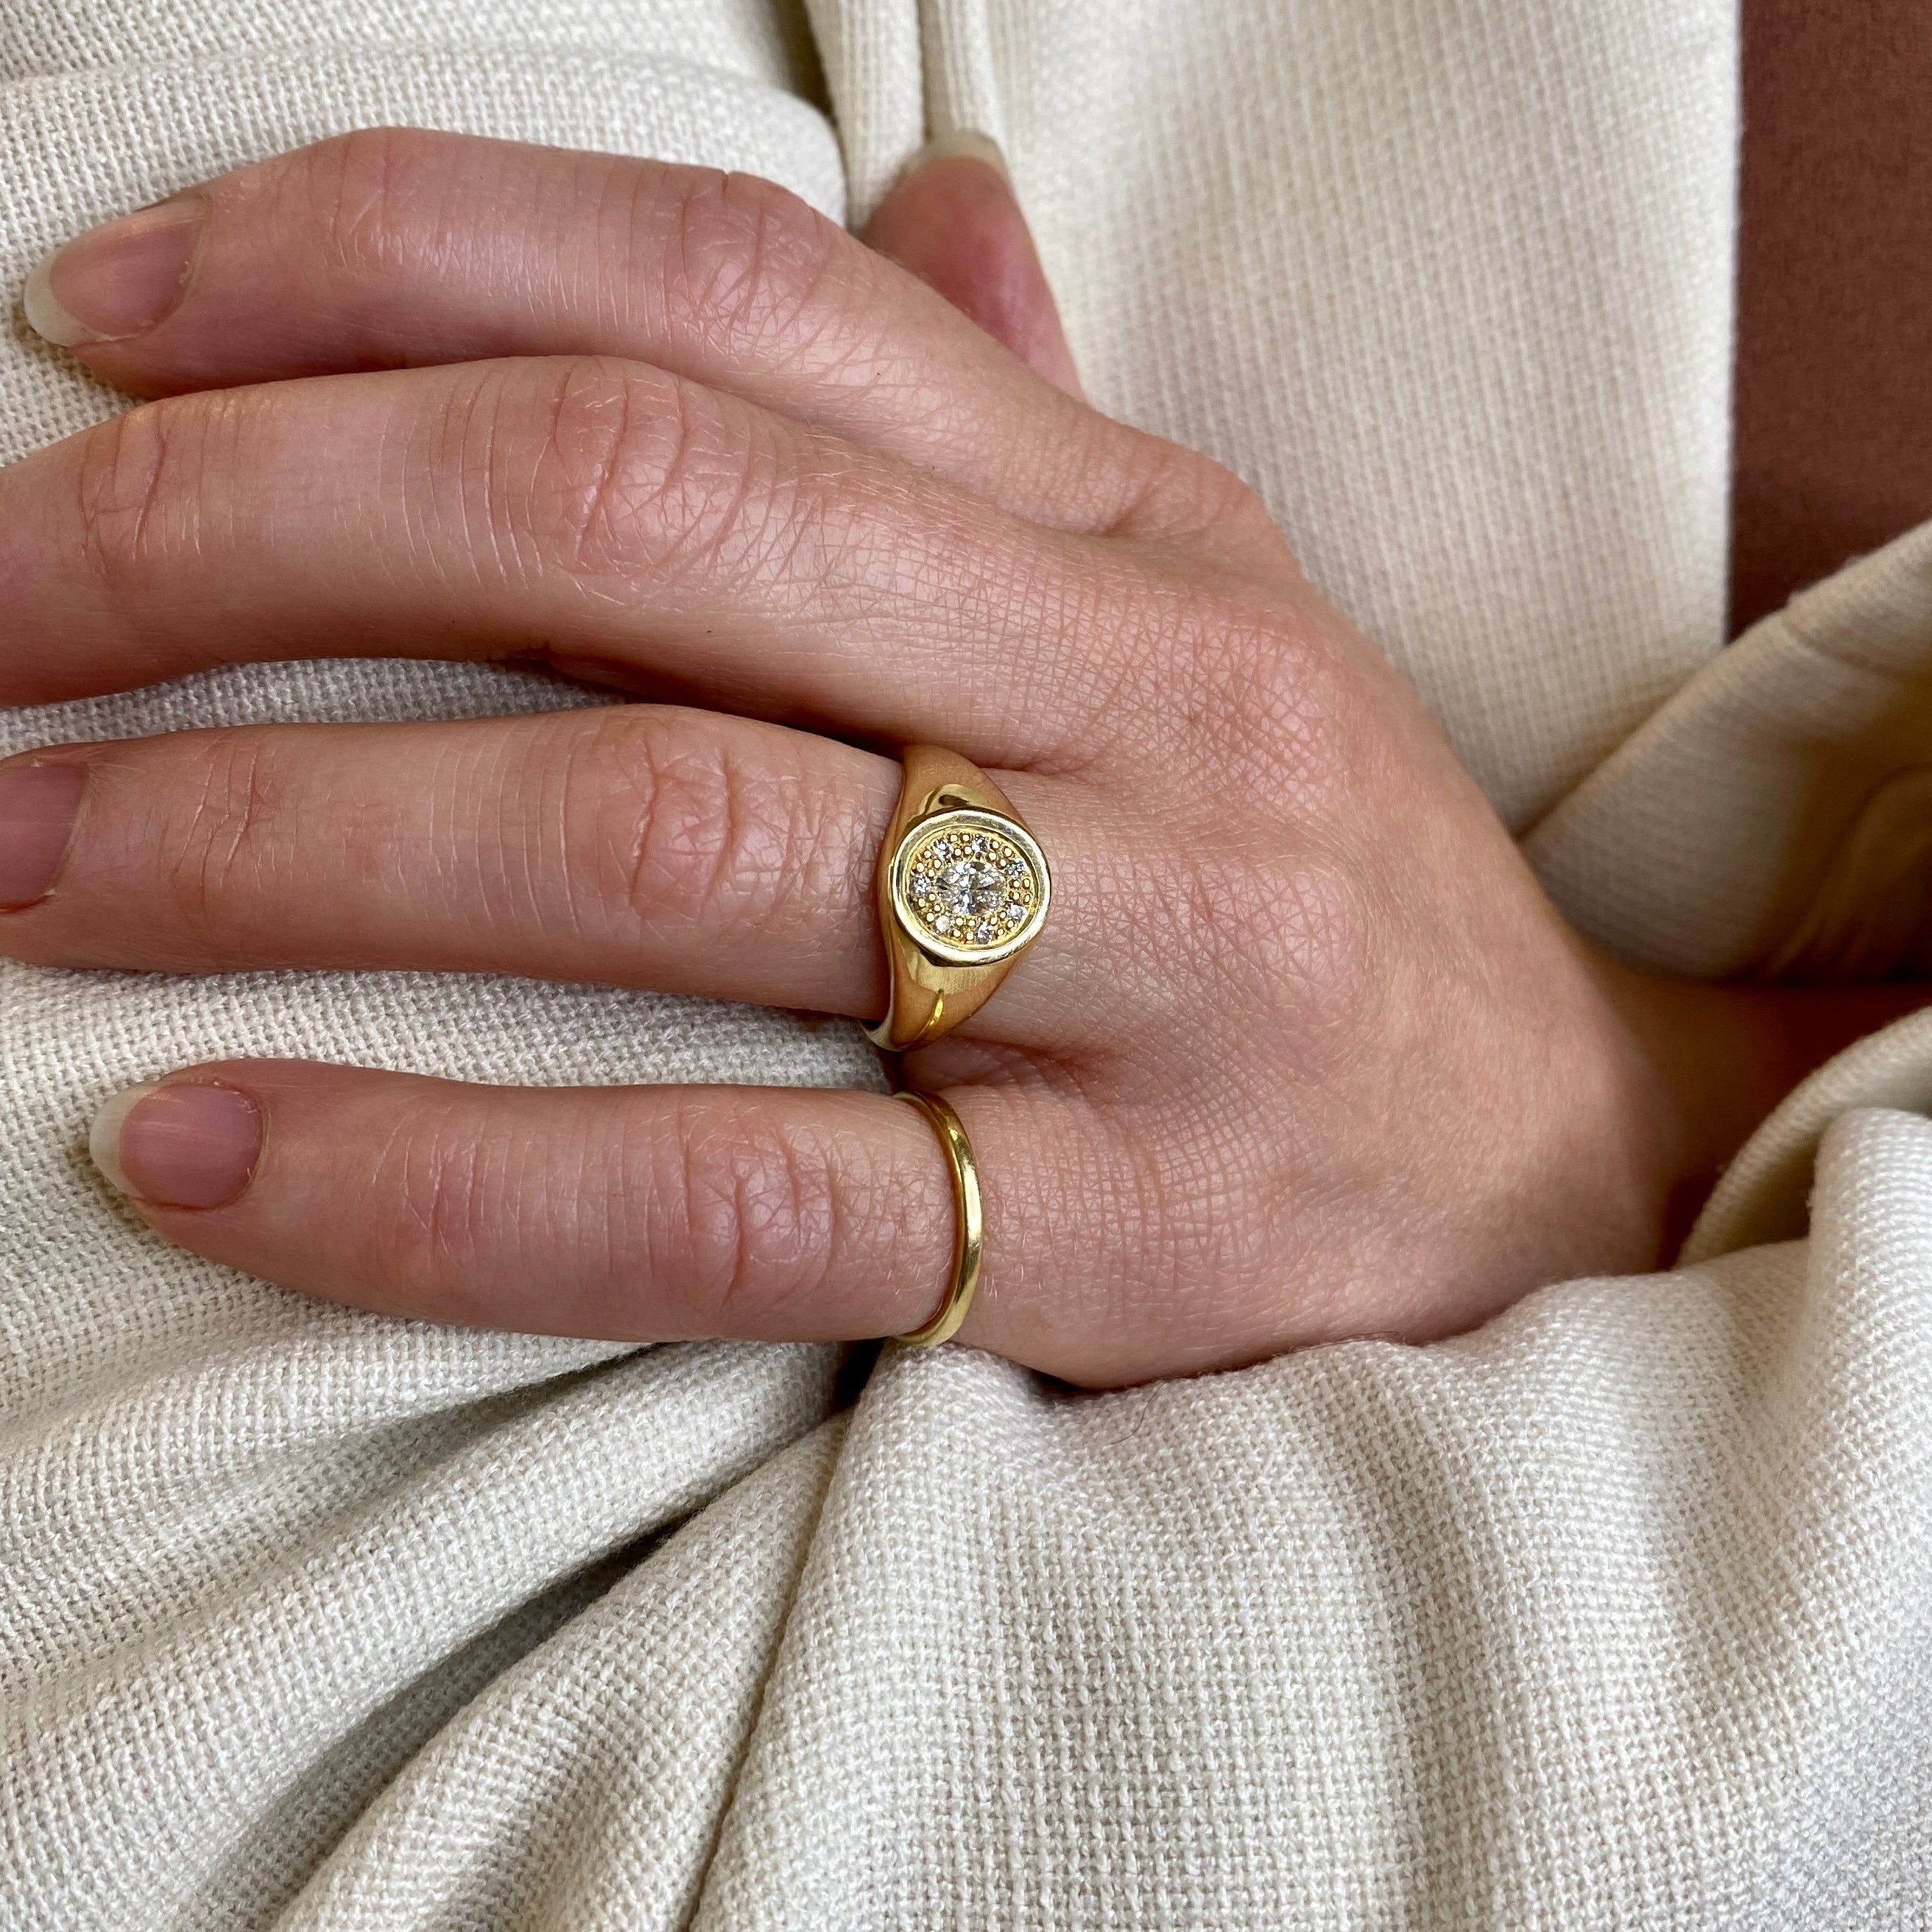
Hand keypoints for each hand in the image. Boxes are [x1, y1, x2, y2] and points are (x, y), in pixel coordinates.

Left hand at [1, 131, 1905, 1385]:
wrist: (1573, 1156)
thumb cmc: (1328, 872)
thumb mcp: (1212, 603)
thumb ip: (1024, 419)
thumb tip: (909, 198)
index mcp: (1130, 521)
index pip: (723, 292)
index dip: (383, 254)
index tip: (109, 317)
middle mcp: (1141, 698)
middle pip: (637, 521)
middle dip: (250, 531)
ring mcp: (1147, 965)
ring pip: (660, 838)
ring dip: (285, 834)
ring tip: (26, 855)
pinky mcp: (1130, 1233)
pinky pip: (735, 1195)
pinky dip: (441, 1177)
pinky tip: (208, 1154)